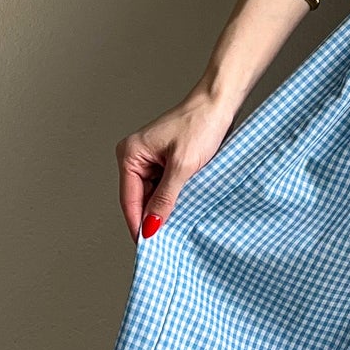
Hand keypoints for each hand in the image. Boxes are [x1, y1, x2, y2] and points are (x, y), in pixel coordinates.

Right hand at [115, 94, 237, 242]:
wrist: (220, 103)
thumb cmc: (201, 125)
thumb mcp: (183, 166)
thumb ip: (166, 198)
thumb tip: (151, 226)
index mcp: (130, 154)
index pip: (130, 199)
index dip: (138, 224)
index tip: (147, 247)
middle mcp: (135, 156)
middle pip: (140, 198)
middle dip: (151, 218)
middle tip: (164, 243)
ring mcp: (151, 158)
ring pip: (154, 194)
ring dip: (164, 209)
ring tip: (177, 228)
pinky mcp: (167, 160)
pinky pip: (165, 186)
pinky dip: (173, 198)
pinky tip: (184, 210)